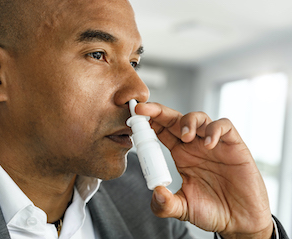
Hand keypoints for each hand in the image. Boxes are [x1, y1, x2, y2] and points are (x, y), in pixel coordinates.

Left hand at [135, 102, 272, 238]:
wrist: (240, 220)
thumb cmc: (212, 211)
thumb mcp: (183, 209)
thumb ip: (165, 204)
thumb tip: (156, 192)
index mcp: (181, 155)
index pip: (162, 131)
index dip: (149, 122)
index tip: (135, 118)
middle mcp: (195, 145)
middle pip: (175, 119)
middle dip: (159, 111)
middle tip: (144, 109)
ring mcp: (214, 144)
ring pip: (199, 117)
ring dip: (188, 121)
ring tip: (185, 136)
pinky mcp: (233, 145)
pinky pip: (224, 126)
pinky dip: (215, 130)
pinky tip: (209, 144)